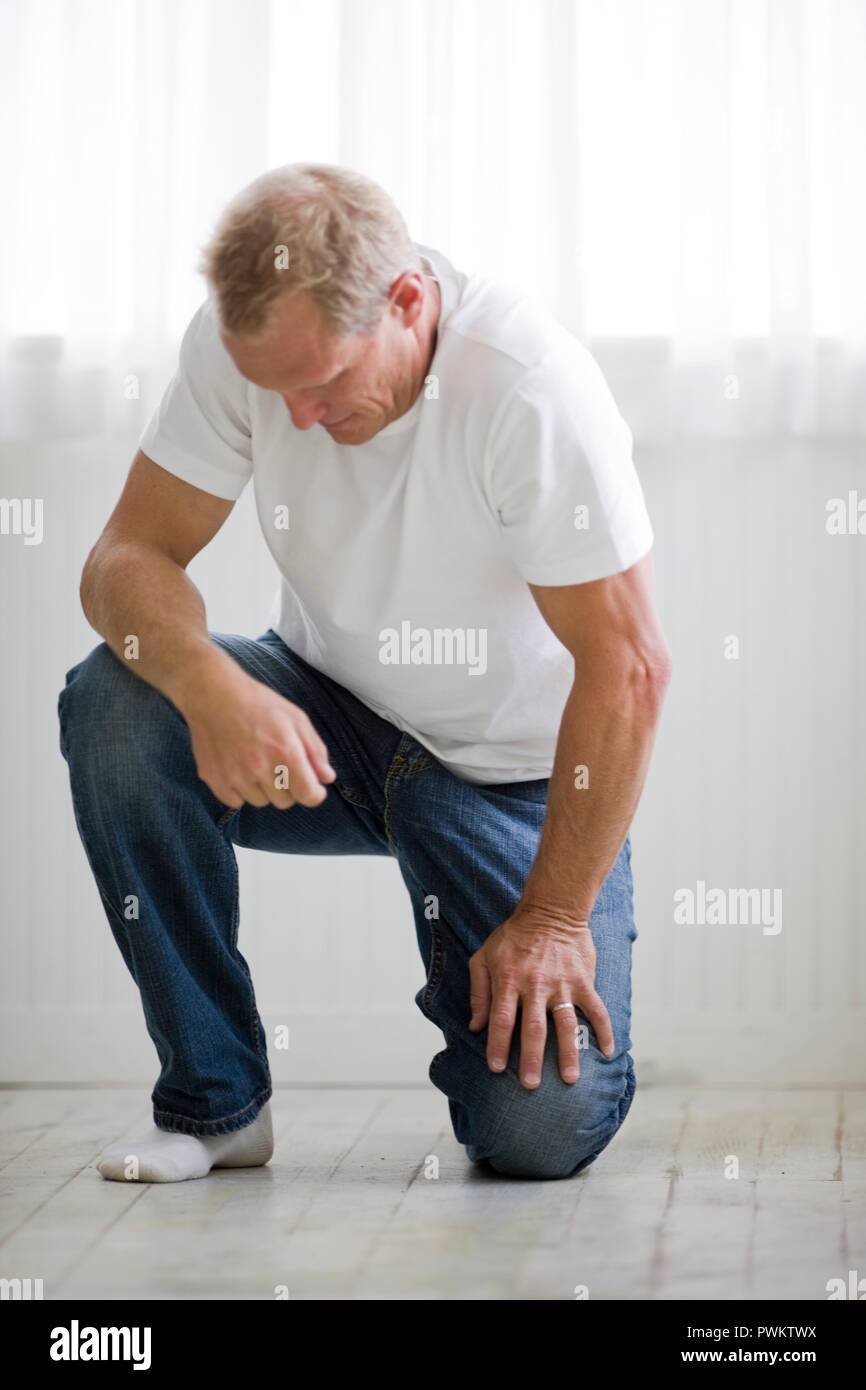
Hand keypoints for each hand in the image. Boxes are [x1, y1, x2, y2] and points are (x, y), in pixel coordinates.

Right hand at [177, 653, 335, 810]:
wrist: (213, 694)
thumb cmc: (258, 703)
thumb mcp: (296, 718)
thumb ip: (315, 750)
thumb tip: (326, 778)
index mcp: (285, 751)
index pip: (308, 795)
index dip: (315, 794)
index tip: (313, 787)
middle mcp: (260, 767)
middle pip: (285, 801)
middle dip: (288, 788)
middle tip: (280, 766)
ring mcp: (235, 775)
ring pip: (261, 802)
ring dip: (264, 789)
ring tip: (257, 762)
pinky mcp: (215, 779)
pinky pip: (236, 802)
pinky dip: (240, 791)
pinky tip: (239, 769)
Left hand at [468, 904, 614, 1088]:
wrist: (551, 910)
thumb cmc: (513, 936)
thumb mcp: (484, 956)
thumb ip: (479, 992)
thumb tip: (476, 1026)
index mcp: (508, 979)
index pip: (501, 1019)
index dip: (498, 1045)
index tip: (496, 1068)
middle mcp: (535, 984)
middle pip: (533, 1028)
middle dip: (531, 1058)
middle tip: (530, 1084)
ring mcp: (562, 983)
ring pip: (565, 1024)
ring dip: (568, 1053)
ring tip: (569, 1079)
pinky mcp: (583, 981)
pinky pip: (596, 1009)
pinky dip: (605, 1030)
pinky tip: (609, 1051)